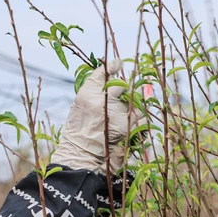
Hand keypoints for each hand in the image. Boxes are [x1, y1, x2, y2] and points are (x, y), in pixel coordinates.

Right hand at [52, 59, 140, 173]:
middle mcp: (101, 101)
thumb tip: (110, 79)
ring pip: (132, 99)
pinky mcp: (126, 126)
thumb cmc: (77, 132)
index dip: (112, 65)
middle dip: (123, 88)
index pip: (102, 73)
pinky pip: (140, 115)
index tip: (119, 62)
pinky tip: (134, 119)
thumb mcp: (78, 107)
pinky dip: (139, 116)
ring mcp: (115, 114)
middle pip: (120, 85)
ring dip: (132, 102)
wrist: (80, 154)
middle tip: (122, 93)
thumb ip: (93, 92)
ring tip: (125, 111)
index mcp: (86, 95)